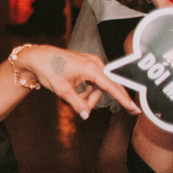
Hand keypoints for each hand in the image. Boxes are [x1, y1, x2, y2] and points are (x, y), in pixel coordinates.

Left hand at [13, 45, 140, 118]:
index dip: (123, 99)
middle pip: (104, 89)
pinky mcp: (86, 65)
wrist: (37, 57)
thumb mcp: (62, 90)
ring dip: (87, 96)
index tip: (134, 109)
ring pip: (97, 87)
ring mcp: (91, 63)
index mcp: (91, 68)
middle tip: (80, 109)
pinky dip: (85, 90)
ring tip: (71, 98)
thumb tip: (86, 115)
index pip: (112, 87)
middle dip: (93, 100)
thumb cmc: (49, 69)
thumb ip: (77, 104)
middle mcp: (94, 63)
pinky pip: (92, 82)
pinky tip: (74, 92)